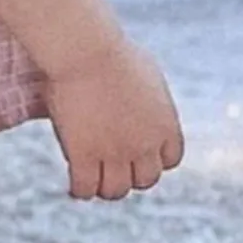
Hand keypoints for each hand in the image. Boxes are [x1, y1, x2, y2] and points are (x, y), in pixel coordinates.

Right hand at [45, 35, 184, 200]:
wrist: (85, 51)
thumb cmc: (110, 51)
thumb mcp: (145, 73)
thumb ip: (151, 96)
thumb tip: (146, 100)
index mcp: (165, 126)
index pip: (169, 160)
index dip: (152, 159)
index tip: (137, 155)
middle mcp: (145, 146)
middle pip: (145, 180)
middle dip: (130, 175)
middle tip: (113, 169)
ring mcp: (115, 154)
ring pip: (115, 191)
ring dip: (105, 188)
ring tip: (93, 182)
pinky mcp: (84, 156)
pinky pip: (85, 188)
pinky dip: (80, 190)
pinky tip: (74, 186)